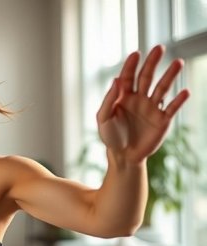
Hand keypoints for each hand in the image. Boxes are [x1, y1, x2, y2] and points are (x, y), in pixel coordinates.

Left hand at [97, 45, 189, 163]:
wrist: (122, 156)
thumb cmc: (110, 136)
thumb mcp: (103, 118)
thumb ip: (109, 99)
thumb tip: (116, 79)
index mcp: (123, 96)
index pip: (128, 76)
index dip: (131, 65)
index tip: (136, 53)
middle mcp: (139, 99)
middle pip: (147, 77)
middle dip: (152, 62)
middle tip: (159, 47)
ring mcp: (152, 108)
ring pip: (162, 88)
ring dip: (170, 76)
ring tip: (178, 62)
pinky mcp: (162, 120)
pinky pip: (171, 108)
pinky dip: (178, 100)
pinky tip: (184, 92)